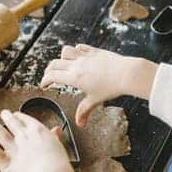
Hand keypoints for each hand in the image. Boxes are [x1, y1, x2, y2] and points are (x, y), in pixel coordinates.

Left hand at [0, 110, 75, 171]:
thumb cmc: (58, 164)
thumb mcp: (59, 145)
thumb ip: (54, 136)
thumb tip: (56, 130)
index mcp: (37, 130)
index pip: (24, 118)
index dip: (18, 116)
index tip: (16, 116)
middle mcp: (23, 136)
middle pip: (10, 121)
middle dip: (5, 116)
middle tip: (3, 115)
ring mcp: (13, 148)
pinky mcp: (6, 162)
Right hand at [40, 45, 156, 126]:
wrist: (126, 74)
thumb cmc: (111, 87)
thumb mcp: (95, 101)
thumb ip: (84, 111)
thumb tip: (80, 123)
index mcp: (74, 77)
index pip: (52, 76)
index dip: (45, 81)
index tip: (44, 85)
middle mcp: (76, 65)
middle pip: (54, 63)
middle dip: (49, 70)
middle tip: (50, 76)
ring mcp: (85, 56)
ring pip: (65, 51)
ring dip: (61, 57)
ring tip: (63, 64)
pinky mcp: (94, 51)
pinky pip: (80, 47)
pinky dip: (75, 50)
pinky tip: (78, 54)